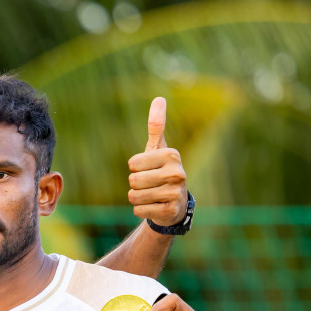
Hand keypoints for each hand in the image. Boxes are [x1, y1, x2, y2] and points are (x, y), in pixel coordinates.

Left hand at [128, 98, 188, 226]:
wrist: (175, 203)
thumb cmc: (161, 171)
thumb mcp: (158, 149)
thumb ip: (156, 125)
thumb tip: (159, 98)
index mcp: (171, 155)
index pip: (133, 164)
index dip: (135, 168)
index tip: (149, 169)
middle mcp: (177, 173)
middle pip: (133, 180)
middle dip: (135, 185)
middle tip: (150, 184)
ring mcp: (175, 193)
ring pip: (134, 196)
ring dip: (137, 198)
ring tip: (152, 195)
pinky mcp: (170, 211)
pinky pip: (139, 210)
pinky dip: (141, 210)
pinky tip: (155, 207)